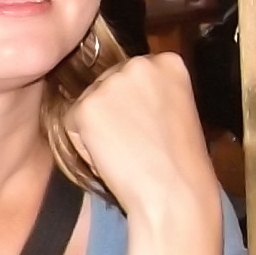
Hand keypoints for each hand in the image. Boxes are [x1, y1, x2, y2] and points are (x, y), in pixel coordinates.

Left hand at [66, 52, 216, 226]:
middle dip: (114, 110)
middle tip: (138, 140)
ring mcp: (110, 83)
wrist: (175, 192)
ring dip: (98, 127)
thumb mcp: (179, 108)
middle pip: (109, 83)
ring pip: (89, 102)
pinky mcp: (85, 107)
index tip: (155, 125)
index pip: (136, 73)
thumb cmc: (183, 161)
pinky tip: (112, 157)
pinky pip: (72, 123)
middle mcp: (139, 64)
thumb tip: (119, 92)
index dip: (139, 102)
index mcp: (169, 62)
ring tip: (127, 151)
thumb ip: (153, 91)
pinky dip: (85, 144)